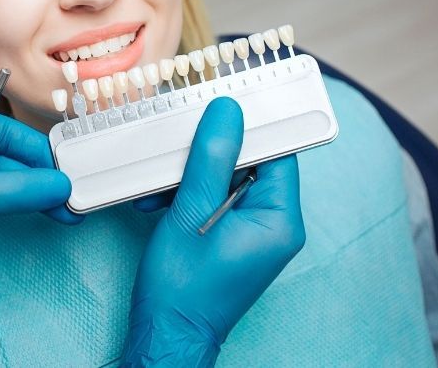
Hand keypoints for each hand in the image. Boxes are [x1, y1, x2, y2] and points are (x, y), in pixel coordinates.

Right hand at [123, 97, 304, 365]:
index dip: (251, 124)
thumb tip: (228, 111)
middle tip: (177, 145)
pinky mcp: (234, 237)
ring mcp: (255, 232)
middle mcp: (275, 225)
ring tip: (158, 186)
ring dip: (190, 174)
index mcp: (279, 219)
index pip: (278, 151)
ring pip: (228, 178)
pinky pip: (216, 198)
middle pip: (251, 161)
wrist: (166, 335)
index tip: (224, 102)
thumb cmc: (181, 288)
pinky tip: (159, 200)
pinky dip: (188, 194)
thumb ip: (212, 159)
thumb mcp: (191, 213)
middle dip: (208, 152)